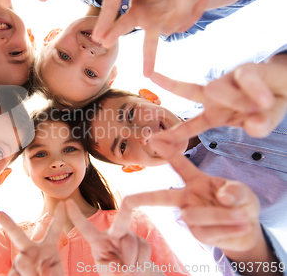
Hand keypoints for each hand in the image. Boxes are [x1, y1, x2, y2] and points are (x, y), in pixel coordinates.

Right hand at [0, 203, 65, 275]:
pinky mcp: (12, 273)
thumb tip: (41, 270)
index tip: (63, 203)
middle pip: (18, 236)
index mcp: (48, 247)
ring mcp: (20, 262)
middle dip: (8, 223)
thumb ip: (53, 271)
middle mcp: (31, 251)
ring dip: (29, 271)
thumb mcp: (56, 273)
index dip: (59, 217)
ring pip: (21, 262)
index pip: (53, 230)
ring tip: (34, 275)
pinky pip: (14, 275)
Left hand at [66, 200, 155, 275]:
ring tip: (128, 271)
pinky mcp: (142, 242)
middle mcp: (114, 233)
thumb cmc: (113, 271)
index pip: (86, 227)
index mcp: (98, 240)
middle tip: (129, 197)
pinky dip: (140, 263)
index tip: (67, 202)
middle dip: (128, 205)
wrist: (133, 275)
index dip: (77, 216)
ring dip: (130, 262)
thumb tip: (119, 266)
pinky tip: (136, 268)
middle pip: (122, 218)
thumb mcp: (106, 271)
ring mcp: (129, 236)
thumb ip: (109, 269)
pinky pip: (143, 250)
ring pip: (131, 243)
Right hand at [102, 0, 214, 75]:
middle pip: (150, 43)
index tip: (103, 41)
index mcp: (138, 17)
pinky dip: (203, 1)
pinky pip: (197, 12)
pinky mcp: (186, 22)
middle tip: (147, 74)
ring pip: (181, 15)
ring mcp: (171, 26)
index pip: (124, 25)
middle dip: (149, 58)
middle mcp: (153, 26)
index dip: (114, 32)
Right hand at [116, 143, 260, 252]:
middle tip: (126, 201)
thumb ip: (236, 191)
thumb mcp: (244, 193)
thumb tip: (222, 196)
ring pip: (194, 215)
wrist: (247, 230)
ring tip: (243, 216)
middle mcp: (188, 196)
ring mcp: (190, 215)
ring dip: (222, 217)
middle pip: (160, 197)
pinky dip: (228, 230)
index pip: (179, 165)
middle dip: (141, 198)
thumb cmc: (241, 204)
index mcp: (197, 180)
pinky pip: (208, 232)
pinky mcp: (197, 232)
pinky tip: (240, 226)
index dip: (167, 152)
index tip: (152, 140)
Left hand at [150, 54, 286, 138]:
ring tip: (261, 107)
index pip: (189, 126)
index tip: (151, 141)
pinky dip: (256, 91)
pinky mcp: (247, 70)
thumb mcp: (263, 123)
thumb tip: (253, 126)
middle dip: (170, 83)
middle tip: (157, 79)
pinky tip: (266, 100)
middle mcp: (215, 96)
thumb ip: (259, 127)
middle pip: (189, 90)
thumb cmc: (269, 107)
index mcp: (214, 114)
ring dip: (236, 99)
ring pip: (219, 89)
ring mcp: (229, 80)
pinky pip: (246, 79)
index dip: (173, 134)